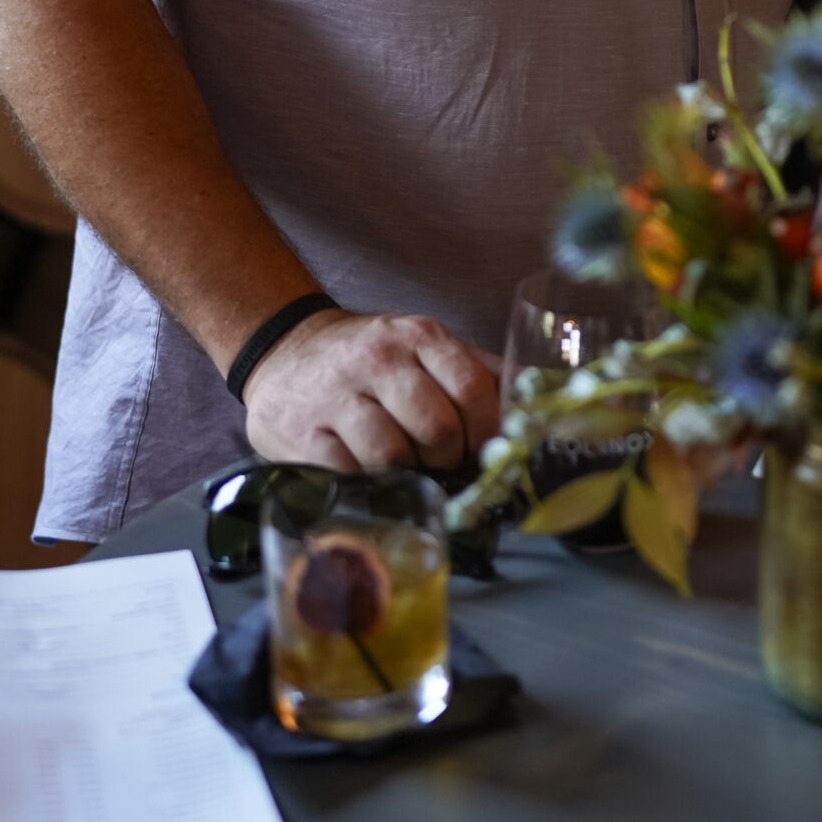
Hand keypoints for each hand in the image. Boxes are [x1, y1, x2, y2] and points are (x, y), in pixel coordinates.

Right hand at [243, 308, 499, 471]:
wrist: (287, 351)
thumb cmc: (372, 360)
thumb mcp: (424, 347)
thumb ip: (476, 370)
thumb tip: (535, 398)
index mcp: (418, 337)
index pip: (473, 388)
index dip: (487, 430)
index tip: (483, 450)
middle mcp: (378, 360)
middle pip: (437, 427)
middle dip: (448, 457)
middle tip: (442, 462)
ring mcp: (337, 396)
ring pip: (392, 455)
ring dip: (407, 474)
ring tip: (406, 468)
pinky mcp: (301, 433)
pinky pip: (348, 473)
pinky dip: (367, 484)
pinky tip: (369, 475)